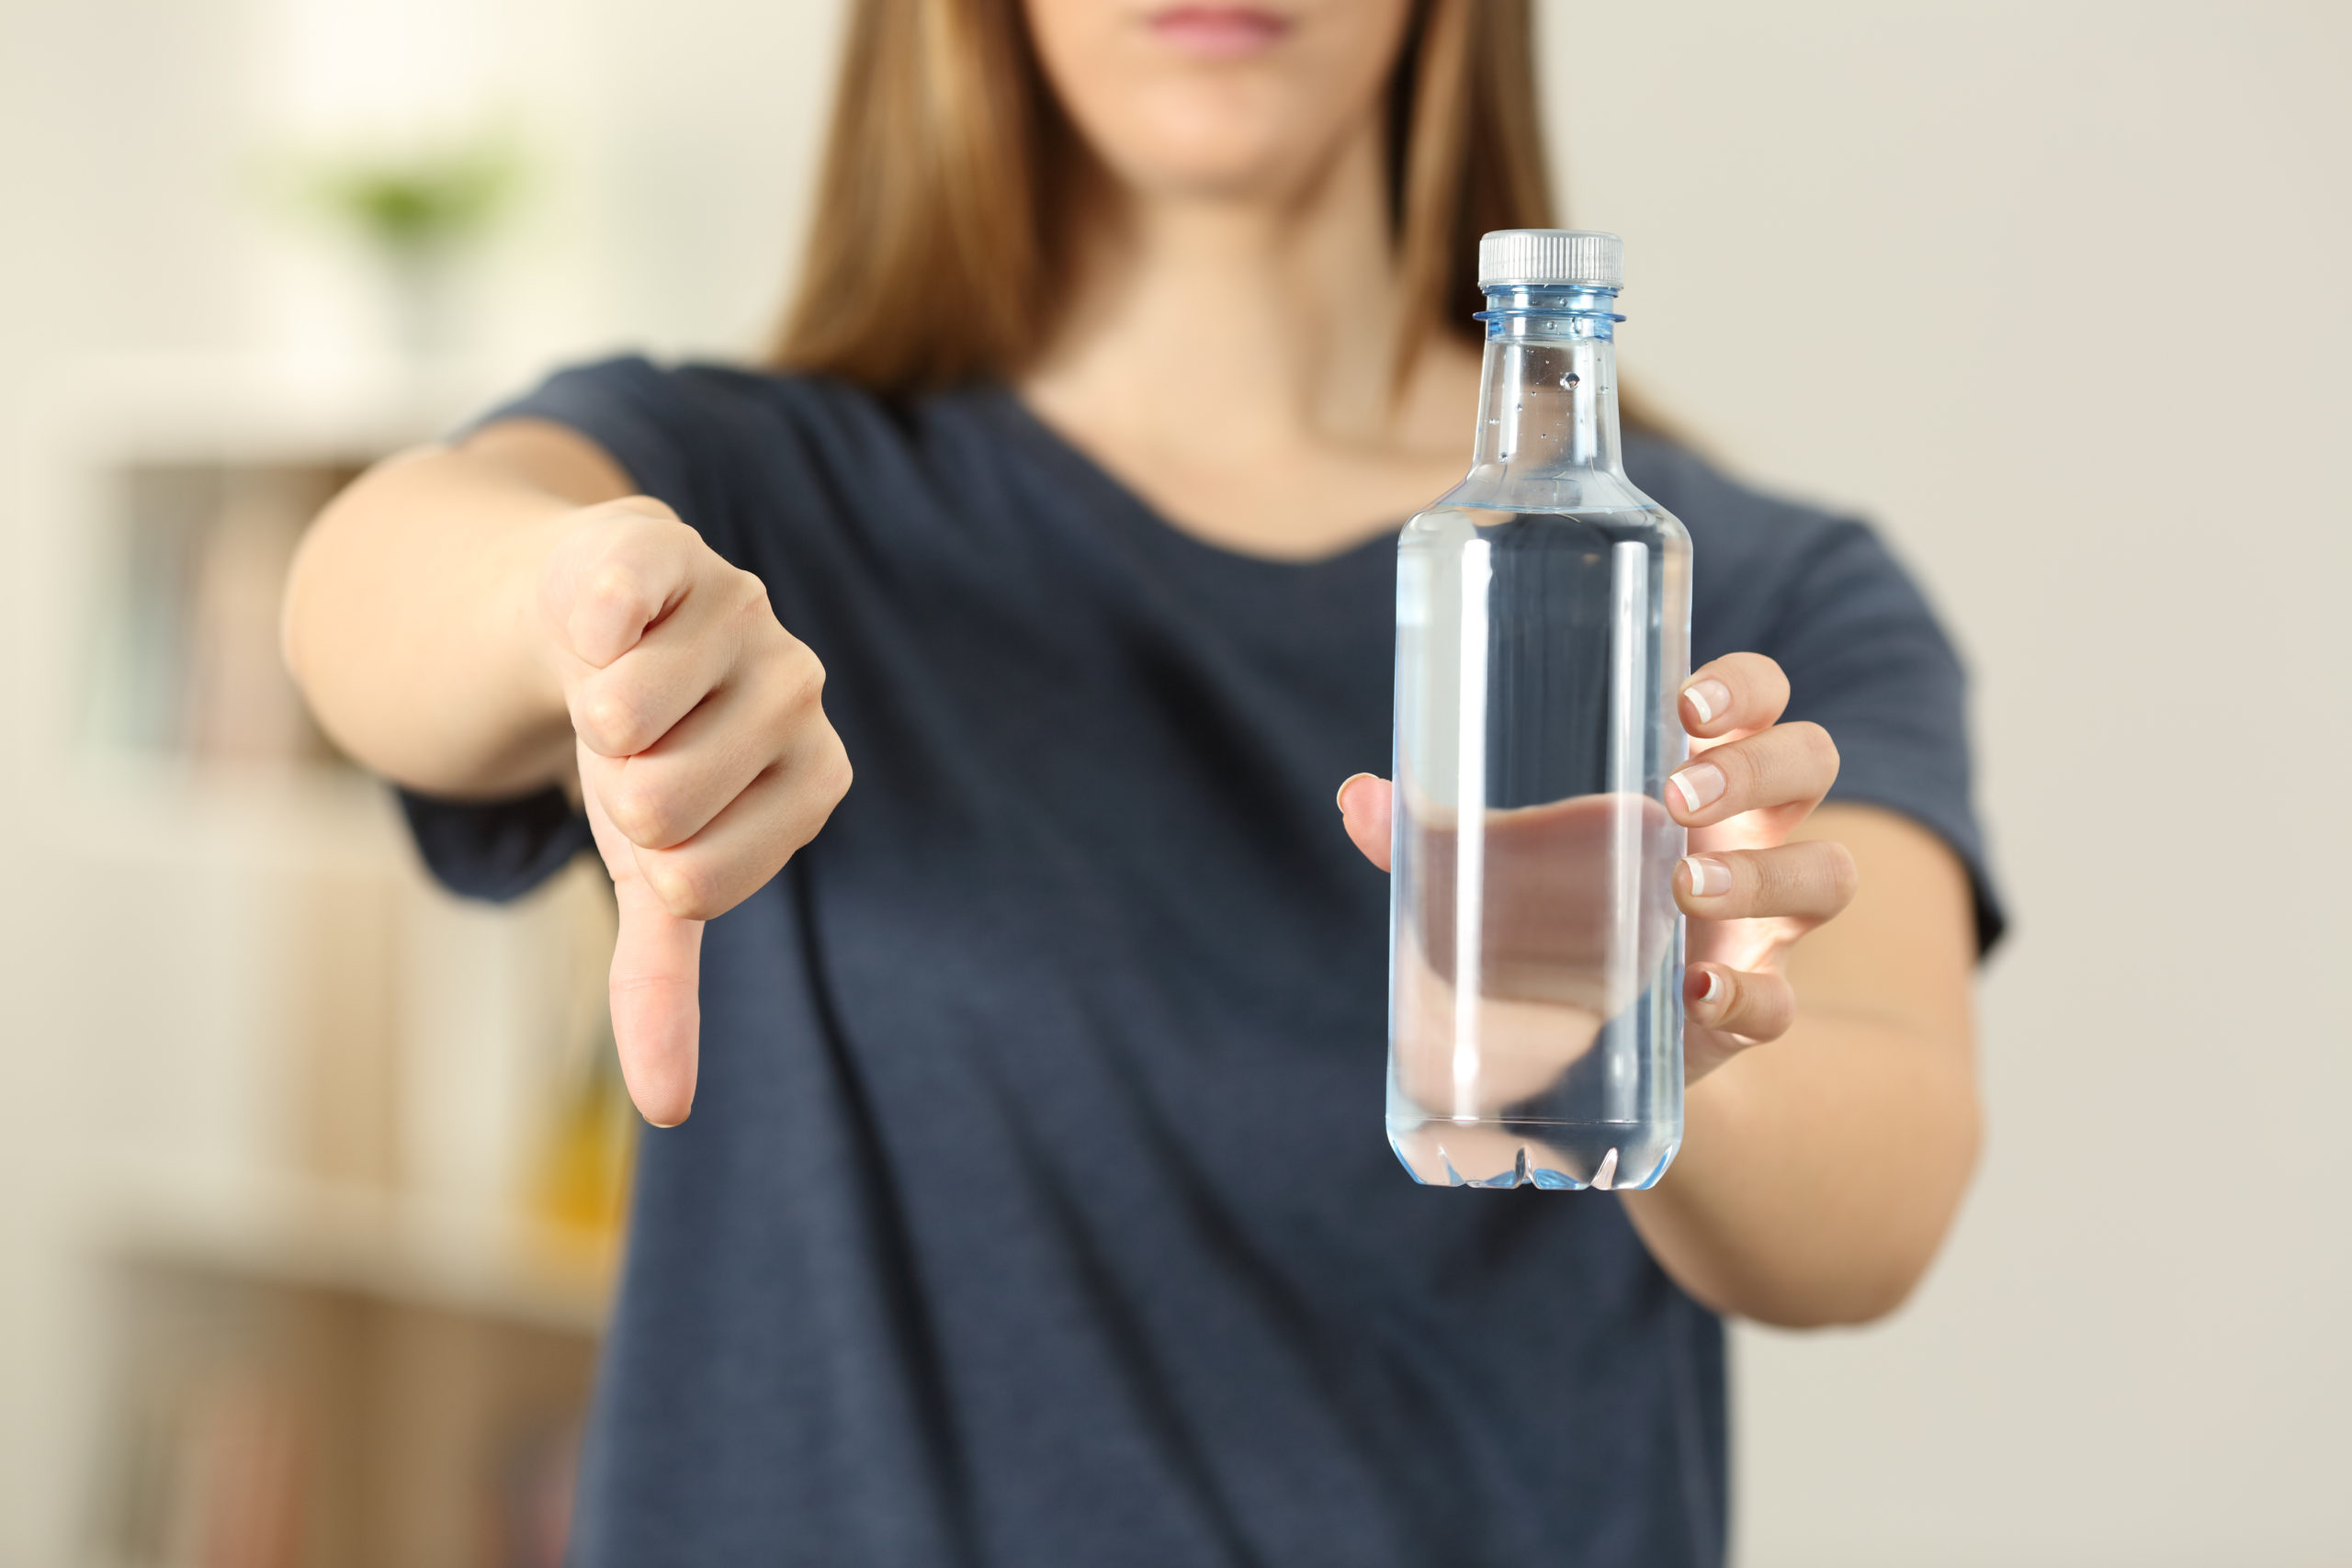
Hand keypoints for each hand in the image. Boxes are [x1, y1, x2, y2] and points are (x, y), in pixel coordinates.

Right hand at [539, 499, 851, 1124]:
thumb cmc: (641, 763)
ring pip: (622, 714)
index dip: (639, 861)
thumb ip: (662, 981)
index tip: (652, 815)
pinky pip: (612, 606)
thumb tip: (667, 1110)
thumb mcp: (650, 875)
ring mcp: (742, 611)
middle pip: (655, 803)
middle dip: (606, 788)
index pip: (695, 883)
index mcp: (817, 780)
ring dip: (581, 714)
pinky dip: (582, 625)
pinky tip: (597, 621)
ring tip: (610, 683)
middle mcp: (801, 690)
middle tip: (624, 747)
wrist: (589, 624)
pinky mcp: (667, 547)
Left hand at [1336, 651, 1854, 1085]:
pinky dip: (1753, 995)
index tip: (1687, 703)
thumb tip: (1358, 798)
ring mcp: (1763, 925)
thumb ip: (1432, 839)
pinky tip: (1700, 991)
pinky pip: (1786, 1002)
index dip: (1747, 687)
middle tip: (1676, 795)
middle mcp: (1750, 837)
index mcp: (1698, 775)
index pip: (1761, 700)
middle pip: (1810, 763)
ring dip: (1763, 875)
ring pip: (1828, 874)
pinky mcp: (1751, 1008)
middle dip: (1758, 768)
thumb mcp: (1501, 870)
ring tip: (1683, 888)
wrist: (1591, 1056)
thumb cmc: (1560, 919)